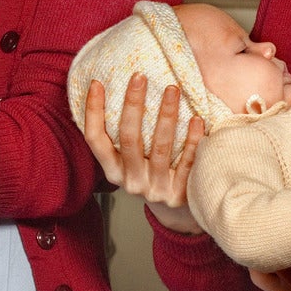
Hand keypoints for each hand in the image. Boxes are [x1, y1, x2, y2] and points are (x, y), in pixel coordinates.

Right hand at [81, 73, 205, 234]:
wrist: (177, 214)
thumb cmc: (152, 174)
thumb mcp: (131, 161)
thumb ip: (124, 136)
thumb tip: (117, 89)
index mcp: (112, 170)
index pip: (95, 139)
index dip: (93, 111)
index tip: (97, 82)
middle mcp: (130, 181)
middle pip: (128, 138)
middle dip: (133, 104)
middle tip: (140, 76)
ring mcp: (155, 189)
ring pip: (160, 148)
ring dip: (166, 115)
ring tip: (172, 89)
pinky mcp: (179, 195)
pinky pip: (187, 162)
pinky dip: (192, 140)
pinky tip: (197, 119)